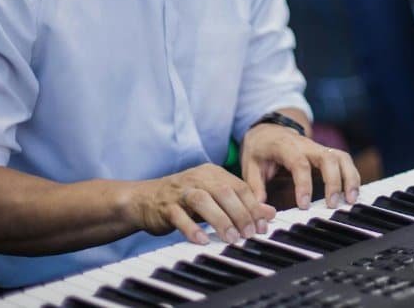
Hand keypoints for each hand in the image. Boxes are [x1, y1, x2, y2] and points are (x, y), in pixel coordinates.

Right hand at [126, 163, 276, 245]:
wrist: (144, 199)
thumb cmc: (184, 199)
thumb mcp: (215, 198)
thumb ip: (241, 204)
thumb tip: (269, 213)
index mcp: (213, 173)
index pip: (240, 186)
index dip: (253, 207)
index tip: (263, 226)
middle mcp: (198, 178)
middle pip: (225, 192)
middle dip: (240, 214)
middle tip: (249, 234)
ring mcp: (181, 191)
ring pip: (203, 201)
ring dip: (220, 221)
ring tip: (232, 239)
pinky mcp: (165, 206)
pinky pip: (179, 216)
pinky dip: (192, 229)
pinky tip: (203, 241)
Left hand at [241, 123, 360, 210]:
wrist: (269, 130)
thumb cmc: (261, 148)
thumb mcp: (250, 164)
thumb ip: (255, 186)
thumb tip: (260, 207)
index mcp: (286, 146)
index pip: (300, 164)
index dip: (304, 184)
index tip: (304, 205)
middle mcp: (307, 145)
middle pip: (328, 158)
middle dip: (334, 182)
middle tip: (332, 204)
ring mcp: (319, 149)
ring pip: (342, 158)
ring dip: (350, 178)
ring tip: (351, 200)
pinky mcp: (327, 154)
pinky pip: (344, 162)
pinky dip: (352, 176)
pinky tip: (353, 194)